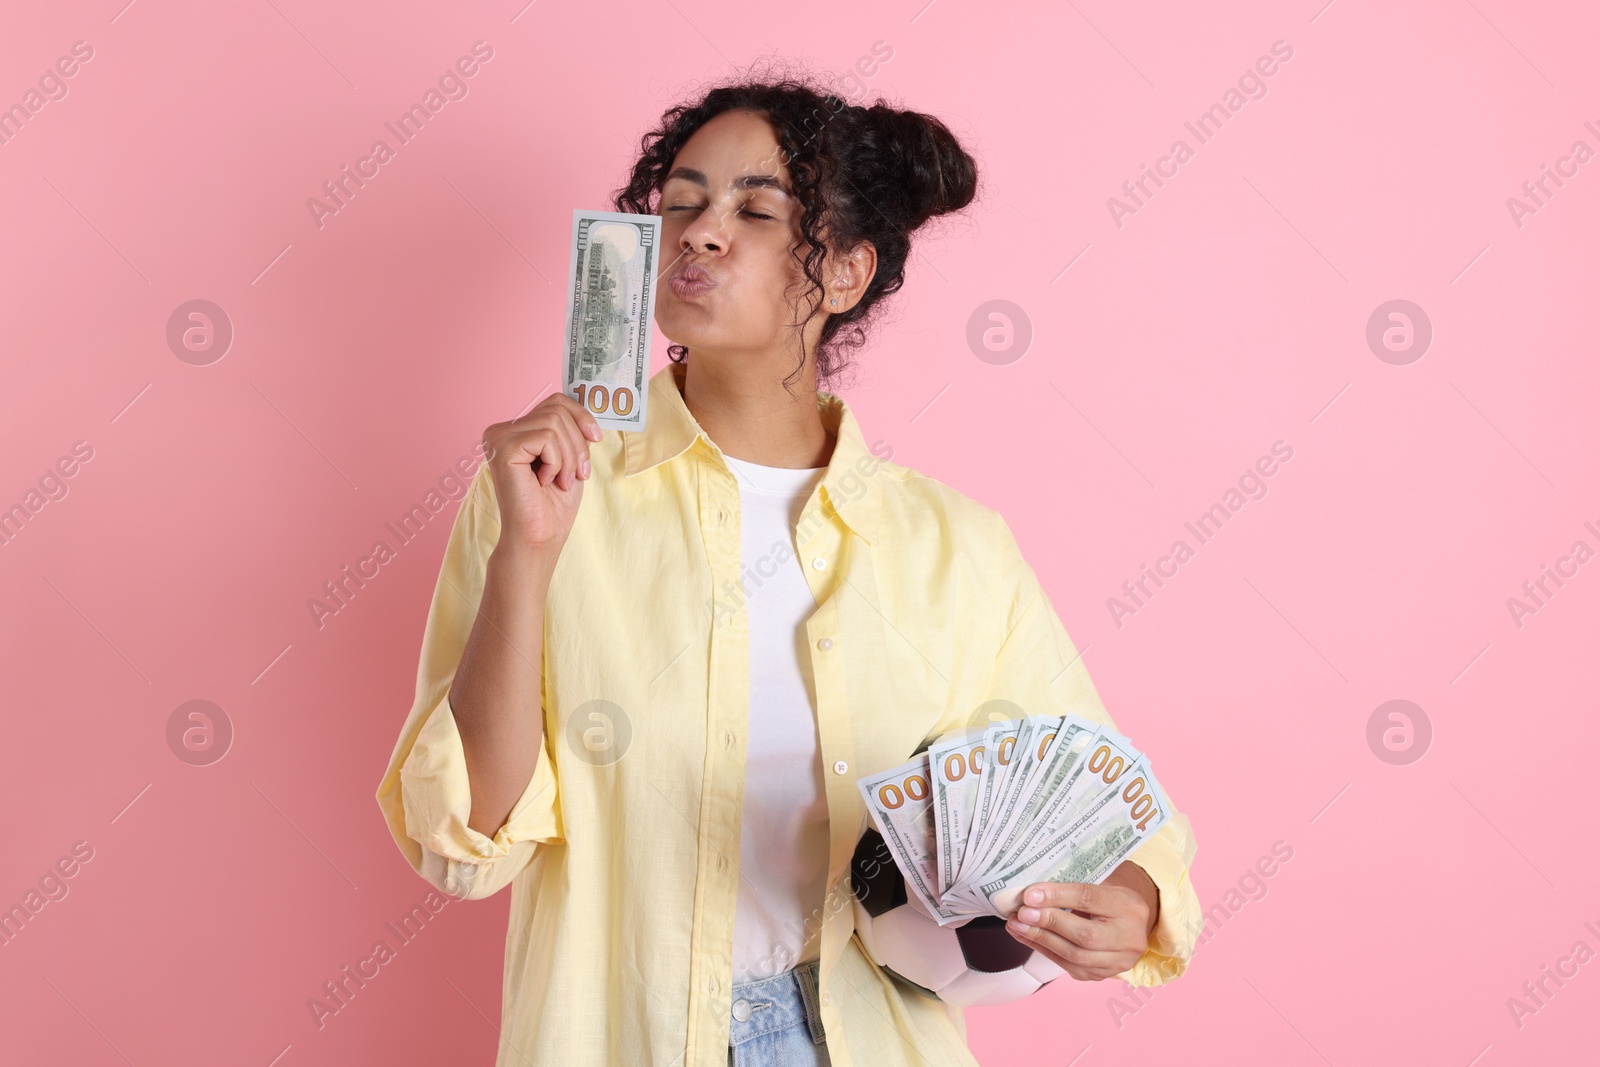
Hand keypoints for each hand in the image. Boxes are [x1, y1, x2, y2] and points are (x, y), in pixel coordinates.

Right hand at [481, 394, 602, 554]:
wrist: (539, 538)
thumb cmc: (553, 504)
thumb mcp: (569, 457)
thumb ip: (570, 430)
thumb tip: (585, 401)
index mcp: (514, 430)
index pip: (555, 401)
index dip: (581, 415)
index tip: (595, 438)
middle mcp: (501, 430)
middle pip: (557, 409)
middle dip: (578, 443)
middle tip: (577, 473)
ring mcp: (499, 437)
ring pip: (554, 423)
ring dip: (570, 457)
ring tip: (561, 481)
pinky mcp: (502, 448)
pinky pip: (546, 438)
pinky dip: (557, 462)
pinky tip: (544, 482)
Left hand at [1003, 861, 1158, 981]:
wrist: (1132, 925)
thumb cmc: (1110, 900)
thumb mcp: (1101, 885)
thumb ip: (1072, 889)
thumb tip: (1032, 893)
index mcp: (1129, 907)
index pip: (1090, 899)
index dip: (1058, 896)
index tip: (1030, 894)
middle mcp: (1129, 938)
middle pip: (1085, 934)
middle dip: (1048, 923)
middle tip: (1021, 913)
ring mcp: (1117, 962)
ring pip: (1075, 956)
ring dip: (1041, 939)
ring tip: (1017, 925)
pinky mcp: (1100, 975)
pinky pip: (1068, 966)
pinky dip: (1044, 951)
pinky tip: (1026, 937)